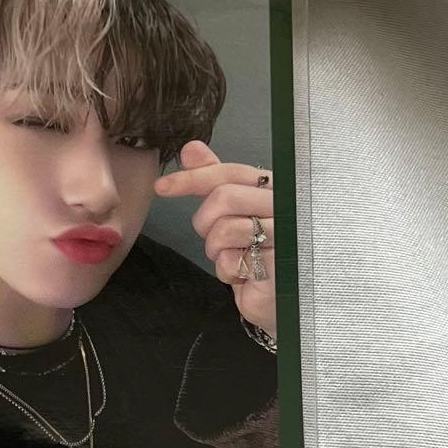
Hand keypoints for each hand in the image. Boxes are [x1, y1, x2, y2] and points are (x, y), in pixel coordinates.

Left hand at [153, 140, 275, 335]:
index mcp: (274, 188)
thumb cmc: (257, 254)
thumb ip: (215, 179)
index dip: (192, 177)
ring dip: (217, 251)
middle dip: (205, 223)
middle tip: (216, 240)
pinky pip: (233, 260)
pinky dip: (227, 271)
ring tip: (236, 258)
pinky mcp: (281, 264)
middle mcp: (284, 205)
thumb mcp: (234, 213)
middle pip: (224, 197)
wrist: (280, 299)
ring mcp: (286, 234)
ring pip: (225, 230)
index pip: (230, 172)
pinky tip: (245, 275)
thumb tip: (191, 148)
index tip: (161, 187)